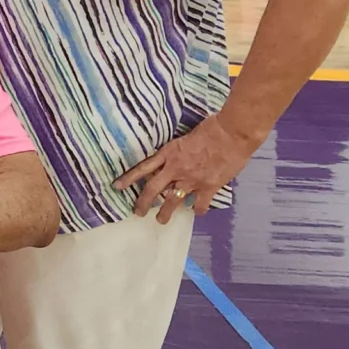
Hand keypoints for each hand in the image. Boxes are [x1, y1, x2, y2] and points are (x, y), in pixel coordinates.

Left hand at [114, 111, 260, 220]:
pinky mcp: (208, 187)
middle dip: (143, 203)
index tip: (117, 187)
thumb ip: (179, 150)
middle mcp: (176, 169)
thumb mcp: (186, 136)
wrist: (231, 133)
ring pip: (172, 201)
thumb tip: (176, 158)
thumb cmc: (212, 127)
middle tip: (138, 212)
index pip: (143, 167)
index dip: (129, 178)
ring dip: (165, 213)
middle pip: (153, 190)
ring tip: (161, 220)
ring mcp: (191, 180)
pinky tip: (197, 212)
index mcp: (169, 153)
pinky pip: (199, 204)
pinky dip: (198, 209)